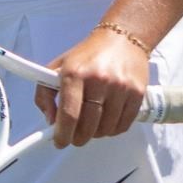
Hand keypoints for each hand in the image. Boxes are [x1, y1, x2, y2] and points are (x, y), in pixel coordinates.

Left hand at [33, 29, 149, 147]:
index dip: (63, 133)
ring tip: (90, 126)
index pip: (69, 112)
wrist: (122, 39)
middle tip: (74, 137)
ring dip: (95, 134)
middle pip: (88, 125)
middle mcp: (99, 80)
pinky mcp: (137, 94)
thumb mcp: (58, 67)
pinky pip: (123, 125)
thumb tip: (50, 121)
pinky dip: (112, 130)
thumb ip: (45, 94)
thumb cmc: (87, 55)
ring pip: (106, 128)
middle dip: (78, 138)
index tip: (59, 142)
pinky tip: (105, 122)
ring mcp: (120, 88)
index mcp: (74, 73)